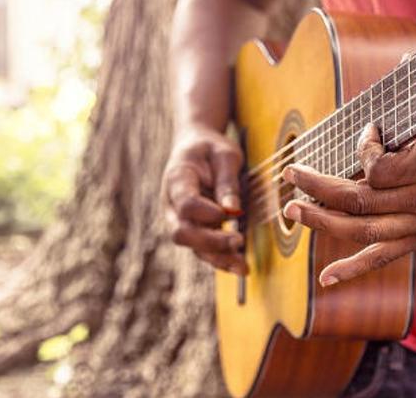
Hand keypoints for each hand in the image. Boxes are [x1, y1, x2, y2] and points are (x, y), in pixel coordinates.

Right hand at [162, 125, 247, 273]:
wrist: (195, 146)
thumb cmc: (211, 148)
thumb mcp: (225, 155)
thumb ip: (227, 182)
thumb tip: (233, 211)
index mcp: (177, 179)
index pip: (185, 203)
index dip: (205, 212)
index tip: (229, 214)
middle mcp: (172, 204)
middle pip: (182, 232)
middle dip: (210, 242)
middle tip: (238, 242)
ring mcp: (179, 220)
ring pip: (193, 247)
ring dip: (218, 258)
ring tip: (243, 268)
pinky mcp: (194, 229)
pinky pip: (203, 249)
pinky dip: (221, 258)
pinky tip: (240, 266)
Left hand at [281, 109, 415, 286]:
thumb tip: (403, 65)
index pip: (381, 166)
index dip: (363, 148)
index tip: (368, 131)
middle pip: (361, 198)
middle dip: (318, 185)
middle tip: (291, 174)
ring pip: (364, 229)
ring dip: (323, 221)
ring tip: (293, 210)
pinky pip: (386, 257)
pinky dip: (354, 268)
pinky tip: (328, 279)